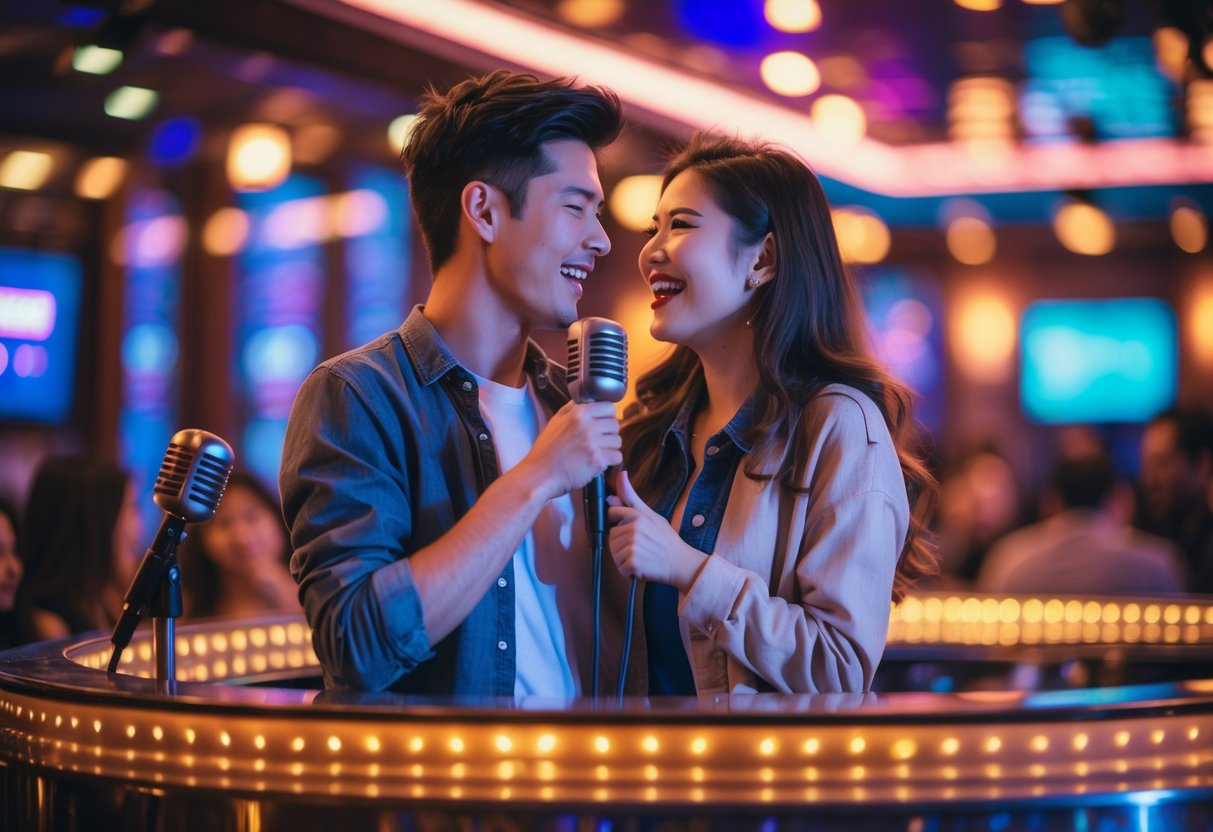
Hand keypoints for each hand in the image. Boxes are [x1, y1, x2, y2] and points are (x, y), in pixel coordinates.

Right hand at [517, 400, 620, 499]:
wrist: (540, 474)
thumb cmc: (546, 450)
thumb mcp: (556, 420)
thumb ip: (574, 407)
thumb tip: (590, 399)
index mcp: (578, 413)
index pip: (609, 407)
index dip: (607, 417)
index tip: (602, 424)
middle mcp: (587, 425)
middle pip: (615, 424)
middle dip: (608, 434)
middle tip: (597, 442)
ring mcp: (593, 443)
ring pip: (617, 441)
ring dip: (609, 448)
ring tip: (595, 453)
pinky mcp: (598, 460)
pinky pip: (617, 457)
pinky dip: (610, 462)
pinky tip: (597, 462)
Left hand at [607, 471, 705, 589]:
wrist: (680, 561)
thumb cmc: (665, 538)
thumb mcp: (651, 514)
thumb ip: (631, 498)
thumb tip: (620, 475)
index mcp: (637, 515)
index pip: (612, 513)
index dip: (619, 523)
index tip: (631, 530)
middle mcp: (634, 529)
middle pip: (612, 536)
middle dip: (622, 543)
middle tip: (640, 546)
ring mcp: (633, 546)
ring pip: (614, 553)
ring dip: (624, 558)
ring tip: (641, 555)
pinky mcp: (633, 563)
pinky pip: (620, 567)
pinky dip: (628, 571)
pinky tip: (641, 565)